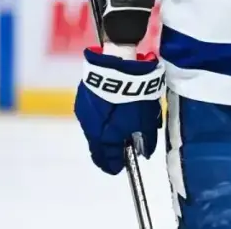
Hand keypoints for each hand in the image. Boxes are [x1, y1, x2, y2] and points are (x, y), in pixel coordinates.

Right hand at [74, 46, 164, 174]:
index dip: (115, 165)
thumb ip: (147, 139)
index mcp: (103, 138)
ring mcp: (84, 110)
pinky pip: (93, 110)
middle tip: (121, 145)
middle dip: (110, 148)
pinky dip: (103, 113)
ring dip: (106, 128)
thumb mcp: (147, 119)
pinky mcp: (83, 94)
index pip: (106, 162)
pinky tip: (114, 105)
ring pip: (95, 127)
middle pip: (98, 145)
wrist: (119, 65)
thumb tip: (146, 153)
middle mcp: (89, 127)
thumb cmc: (134, 97)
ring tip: (121, 121)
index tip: (121, 166)